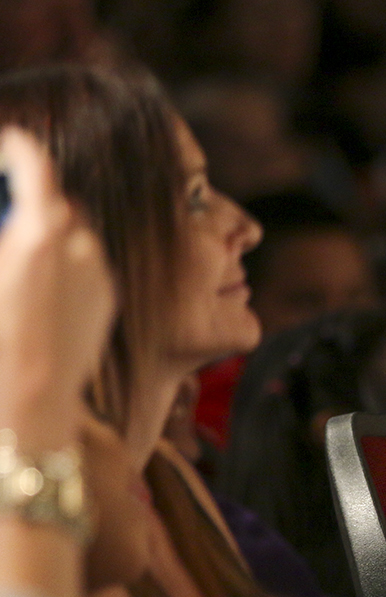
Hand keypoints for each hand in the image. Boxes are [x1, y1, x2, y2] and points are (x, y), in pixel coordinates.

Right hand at [0, 127, 114, 449]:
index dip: (17, 148)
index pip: (35, 163)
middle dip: (30, 195)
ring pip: (72, 230)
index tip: (9, 143)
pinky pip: (85, 262)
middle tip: (9, 202)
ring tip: (20, 251)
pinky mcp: (107, 297)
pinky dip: (64, 257)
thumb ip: (5, 229)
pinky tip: (39, 281)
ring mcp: (99, 270)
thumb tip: (12, 222)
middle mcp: (80, 243)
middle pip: (54, 198)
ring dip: (48, 229)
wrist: (30, 398)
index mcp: (41, 229)